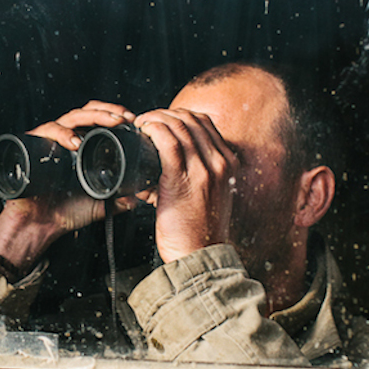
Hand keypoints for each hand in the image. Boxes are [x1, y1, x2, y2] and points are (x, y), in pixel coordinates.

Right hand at [0, 101, 136, 272]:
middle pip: (86, 113)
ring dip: (91, 117)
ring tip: (109, 123)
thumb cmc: (63, 211)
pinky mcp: (32, 146)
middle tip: (123, 118)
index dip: (113, 115)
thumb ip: (118, 200)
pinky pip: (47, 131)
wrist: (39, 225)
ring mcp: (49, 141)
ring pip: (71, 117)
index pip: (97, 119)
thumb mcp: (99, 204)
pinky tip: (75, 141)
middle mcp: (64, 140)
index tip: (131, 120)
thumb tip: (138, 197)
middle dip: (107, 111)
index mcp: (79, 147)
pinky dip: (61, 133)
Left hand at [133, 107, 237, 262]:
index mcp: (228, 164)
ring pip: (179, 125)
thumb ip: (202, 176)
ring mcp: (204, 170)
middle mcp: (220, 163)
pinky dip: (153, 130)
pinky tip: (142, 131)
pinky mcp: (182, 179)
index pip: (204, 123)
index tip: (162, 121)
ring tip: (141, 124)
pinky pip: (167, 142)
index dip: (179, 115)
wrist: (200, 255)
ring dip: (155, 118)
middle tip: (146, 120)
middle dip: (165, 113)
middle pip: (191, 119)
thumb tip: (175, 162)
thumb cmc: (200, 230)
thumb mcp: (212, 196)